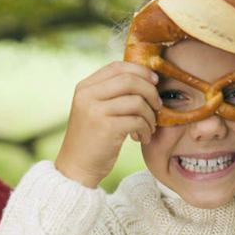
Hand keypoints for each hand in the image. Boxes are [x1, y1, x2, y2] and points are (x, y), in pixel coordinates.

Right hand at [55, 61, 160, 187]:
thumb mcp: (94, 109)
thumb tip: (145, 77)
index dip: (140, 71)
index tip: (154, 81)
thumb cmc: (91, 138)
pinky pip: (137, 120)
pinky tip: (142, 137)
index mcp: (85, 87)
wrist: (76, 167)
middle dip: (151, 92)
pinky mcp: (106, 128)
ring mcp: (95, 111)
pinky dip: (146, 129)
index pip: (117, 67)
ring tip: (149, 127)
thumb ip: (110, 92)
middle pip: (130, 80)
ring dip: (150, 115)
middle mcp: (87, 96)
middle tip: (157, 106)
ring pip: (137, 101)